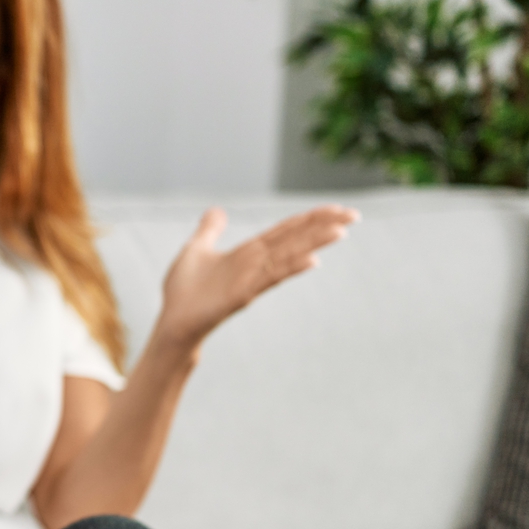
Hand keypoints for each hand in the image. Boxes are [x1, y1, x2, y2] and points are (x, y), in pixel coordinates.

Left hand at [156, 205, 358, 350]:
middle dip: (323, 226)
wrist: (173, 321)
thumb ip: (209, 230)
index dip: (310, 218)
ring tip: (341, 231)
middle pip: (295, 240)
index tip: (337, 208)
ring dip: (314, 244)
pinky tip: (313, 261)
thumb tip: (217, 210)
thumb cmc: (184, 291)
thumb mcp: (195, 250)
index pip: (286, 230)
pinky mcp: (242, 295)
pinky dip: (290, 269)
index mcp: (248, 252)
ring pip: (289, 257)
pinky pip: (269, 279)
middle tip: (355, 214)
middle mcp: (256, 264)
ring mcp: (252, 280)